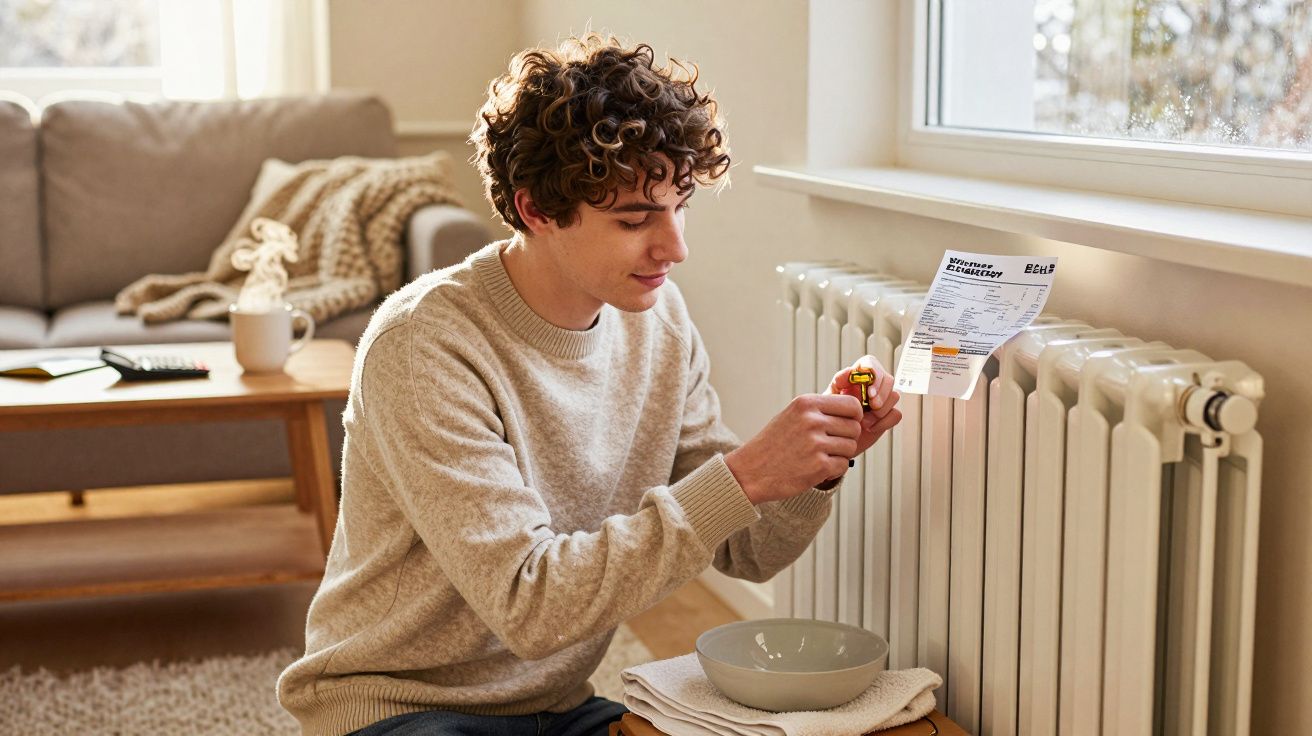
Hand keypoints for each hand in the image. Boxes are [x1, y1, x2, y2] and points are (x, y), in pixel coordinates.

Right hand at [725, 393, 864, 504]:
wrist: (750, 471)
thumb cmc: (773, 444)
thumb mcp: (792, 416)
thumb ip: (819, 411)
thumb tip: (854, 411)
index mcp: (806, 403)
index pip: (852, 405)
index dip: (854, 417)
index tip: (846, 425)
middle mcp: (812, 420)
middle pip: (854, 428)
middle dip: (846, 438)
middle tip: (828, 446)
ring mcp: (816, 443)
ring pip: (851, 447)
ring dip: (839, 455)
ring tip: (818, 456)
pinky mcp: (819, 466)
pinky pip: (844, 465)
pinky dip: (834, 469)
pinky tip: (816, 468)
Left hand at [825, 355, 901, 458]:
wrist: (834, 440)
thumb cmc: (828, 416)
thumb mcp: (828, 399)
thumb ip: (838, 382)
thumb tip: (850, 370)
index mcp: (856, 377)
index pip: (871, 364)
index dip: (875, 374)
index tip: (869, 392)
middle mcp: (871, 386)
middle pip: (887, 379)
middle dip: (882, 393)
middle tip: (873, 406)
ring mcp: (880, 400)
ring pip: (894, 395)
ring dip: (882, 409)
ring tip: (864, 421)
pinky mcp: (887, 415)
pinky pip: (896, 414)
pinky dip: (885, 422)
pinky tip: (870, 428)